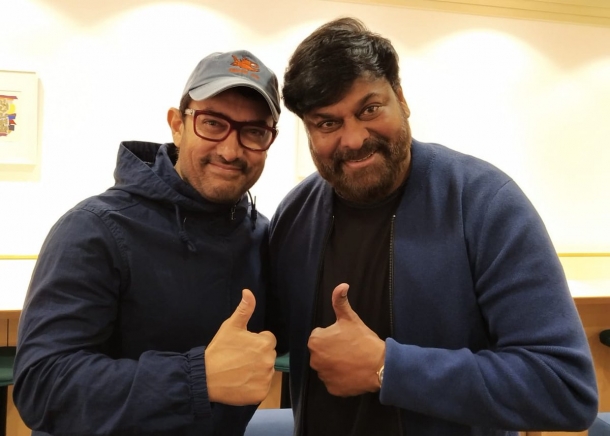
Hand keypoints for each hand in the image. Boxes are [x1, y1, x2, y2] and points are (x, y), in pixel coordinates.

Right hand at [205, 289, 276, 404]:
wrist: (206, 377)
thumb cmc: (219, 350)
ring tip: (240, 371)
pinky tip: (241, 383)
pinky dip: (254, 386)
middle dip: (258, 356)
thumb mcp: (231, 326)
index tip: (243, 347)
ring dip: (257, 371)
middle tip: (240, 359)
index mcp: (264, 344)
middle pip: (269, 356)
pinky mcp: (261, 393)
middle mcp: (269, 361)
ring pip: (266, 371)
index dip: (255, 342)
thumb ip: (244, 309)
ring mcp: (265, 379)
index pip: (268, 340)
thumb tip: (248, 291)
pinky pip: (262, 387)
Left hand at [308, 283, 385, 396]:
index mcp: (315, 341)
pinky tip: (351, 372)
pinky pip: (333, 381)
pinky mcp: (332, 389)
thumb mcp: (350, 318)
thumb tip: (341, 285)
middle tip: (349, 348)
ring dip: (335, 364)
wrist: (378, 366)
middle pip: (322, 352)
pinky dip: (340, 378)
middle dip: (332, 350)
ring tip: (351, 360)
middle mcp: (314, 360)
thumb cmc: (362, 340)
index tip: (345, 337)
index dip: (333, 335)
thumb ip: (340, 301)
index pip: (320, 336)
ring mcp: (323, 376)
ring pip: (327, 367)